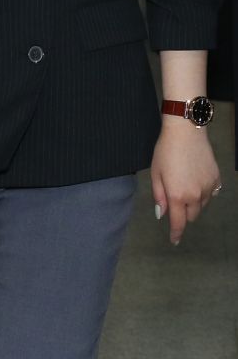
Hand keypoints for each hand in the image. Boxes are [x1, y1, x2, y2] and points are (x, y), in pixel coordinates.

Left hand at [151, 122, 220, 245]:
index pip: (178, 223)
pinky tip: (196, 179)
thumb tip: (162, 214)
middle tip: (175, 197)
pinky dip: (204, 192)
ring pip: (202, 206)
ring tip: (185, 184)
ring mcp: (208, 188)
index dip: (176, 234)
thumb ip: (159, 196)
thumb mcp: (156, 173)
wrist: (186, 131)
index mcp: (177, 196)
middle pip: (191, 216)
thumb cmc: (166, 150)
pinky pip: (211, 194)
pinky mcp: (216, 179)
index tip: (174, 240)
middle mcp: (195, 196)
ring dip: (194, 202)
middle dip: (183, 213)